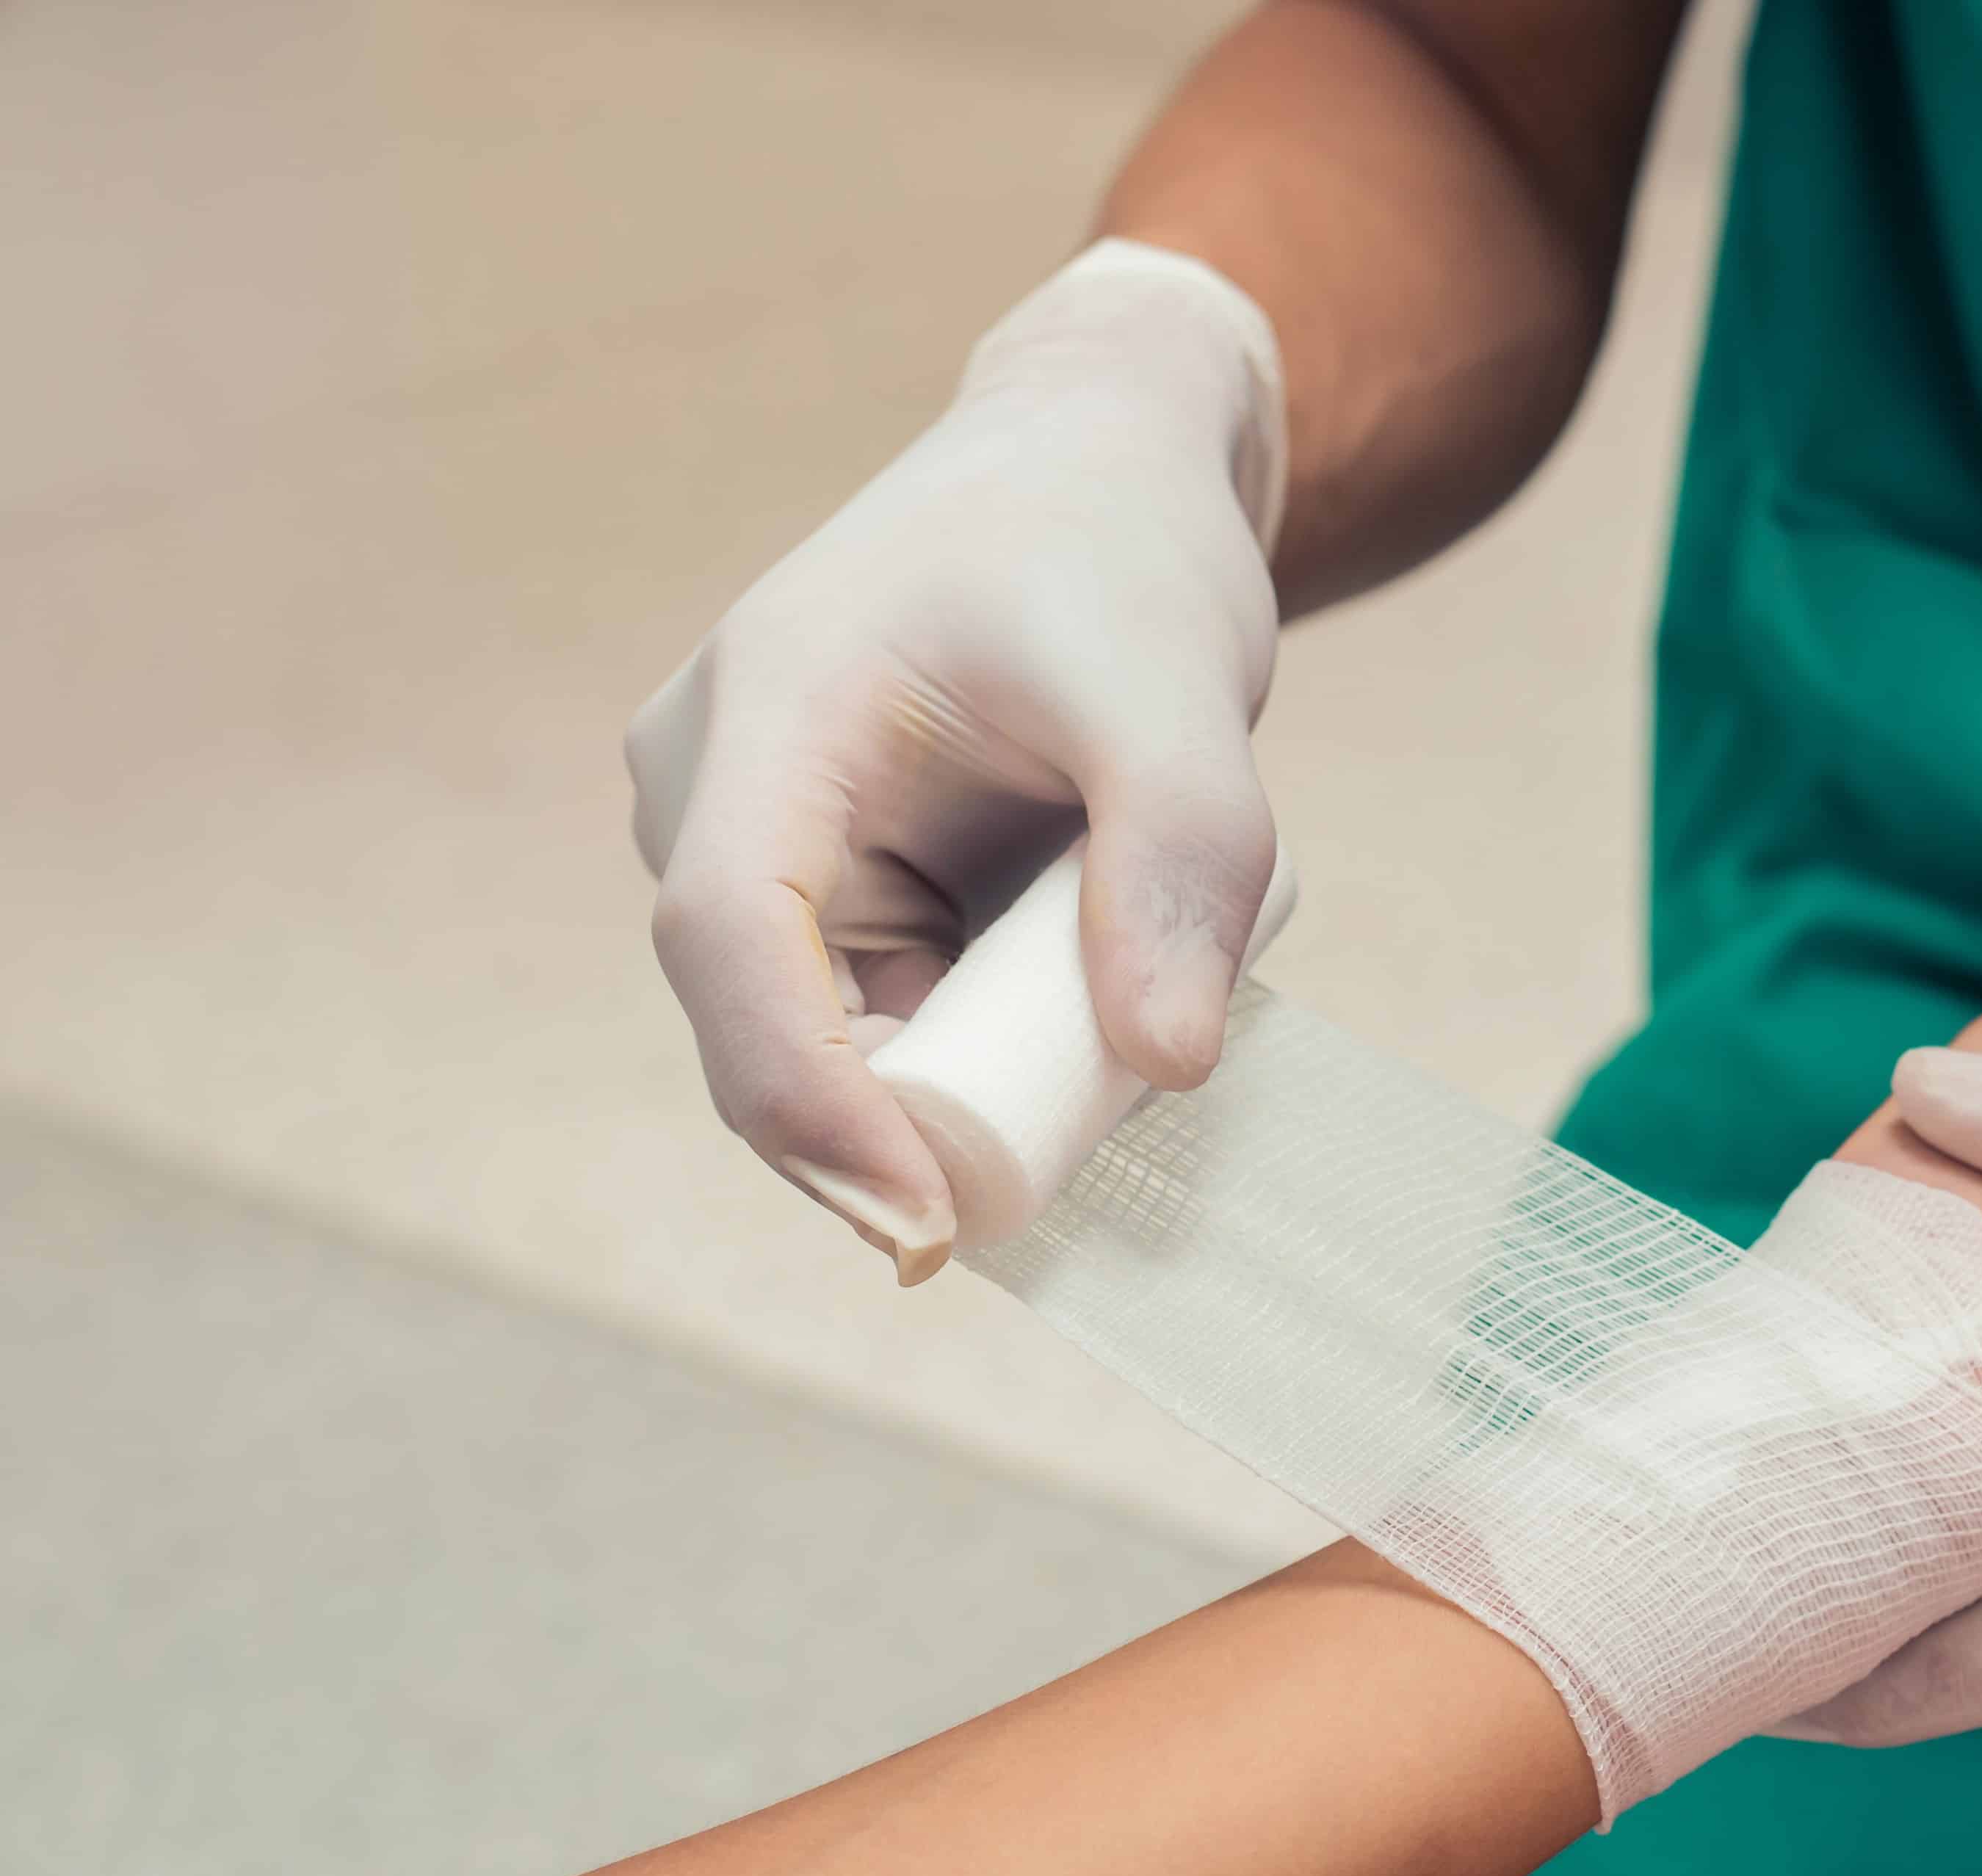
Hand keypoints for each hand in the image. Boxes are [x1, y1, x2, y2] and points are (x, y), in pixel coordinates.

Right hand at [627, 241, 1290, 1279]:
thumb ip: (1181, 860)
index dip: (808, 1097)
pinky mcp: (829, 891)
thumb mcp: (1177, 686)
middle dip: (916, 1124)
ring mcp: (765, 848)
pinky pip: (898, 1017)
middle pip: (775, 1026)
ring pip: (849, 1040)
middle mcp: (720, 791)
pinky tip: (1098, 1001)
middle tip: (1084, 1159)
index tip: (923, 1218)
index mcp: (765, 713)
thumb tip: (1166, 1062)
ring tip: (1124, 1007)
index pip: (728, 939)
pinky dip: (993, 1045)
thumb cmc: (1113, 549)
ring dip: (975, 1080)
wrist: (1095, 472)